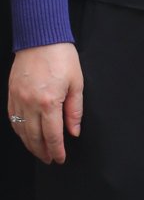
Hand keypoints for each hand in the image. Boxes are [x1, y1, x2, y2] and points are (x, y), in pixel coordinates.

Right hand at [8, 43, 82, 164]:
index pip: (52, 135)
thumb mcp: (77, 83)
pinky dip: (19, 131)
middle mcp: (30, 104)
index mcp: (49, 102)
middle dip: (42, 152)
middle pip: (34, 137)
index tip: (60, 159)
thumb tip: (73, 131)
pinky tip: (26, 135)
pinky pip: (13, 119)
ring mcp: (18, 100)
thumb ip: (75, 110)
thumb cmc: (62, 58)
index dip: (57, 150)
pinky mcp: (11, 95)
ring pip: (21, 131)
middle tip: (50, 160)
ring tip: (39, 152)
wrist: (40, 39)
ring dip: (30, 144)